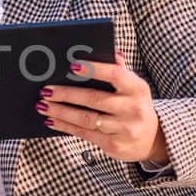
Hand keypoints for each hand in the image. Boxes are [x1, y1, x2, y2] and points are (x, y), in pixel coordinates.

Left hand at [37, 52, 169, 164]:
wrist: (152, 139)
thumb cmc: (134, 105)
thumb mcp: (133, 87)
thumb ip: (120, 70)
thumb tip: (110, 50)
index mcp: (137, 88)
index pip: (116, 75)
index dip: (94, 69)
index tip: (72, 66)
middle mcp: (133, 109)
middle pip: (95, 99)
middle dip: (67, 94)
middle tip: (46, 90)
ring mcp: (124, 129)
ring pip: (87, 119)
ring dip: (61, 112)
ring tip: (43, 105)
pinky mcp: (114, 145)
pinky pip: (85, 134)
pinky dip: (65, 126)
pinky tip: (51, 120)